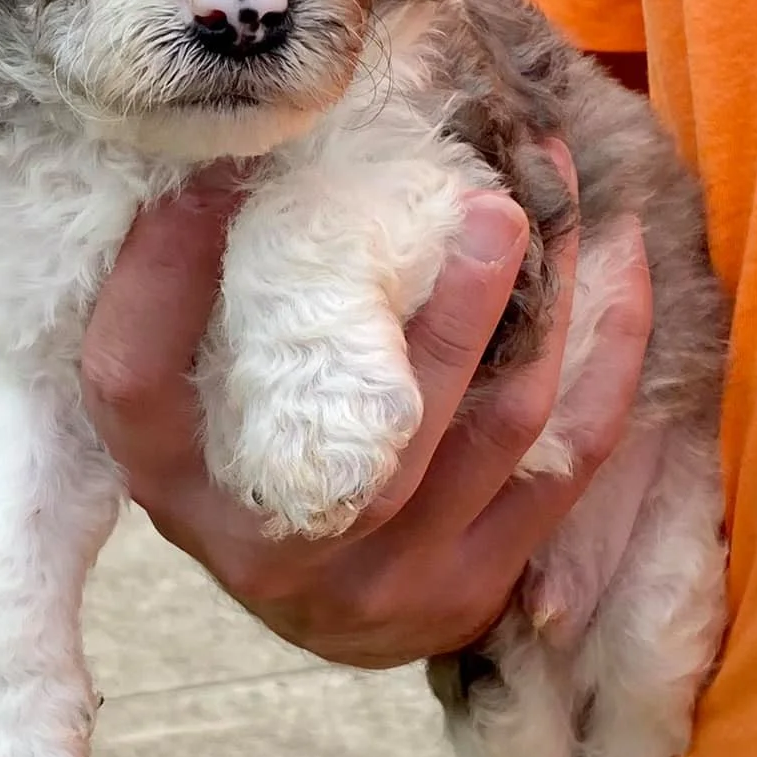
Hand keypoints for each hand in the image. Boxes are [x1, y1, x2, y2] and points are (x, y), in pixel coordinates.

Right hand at [81, 152, 650, 668]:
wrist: (320, 610)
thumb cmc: (248, 466)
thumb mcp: (185, 404)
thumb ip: (190, 306)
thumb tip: (220, 146)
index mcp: (173, 484)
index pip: (135, 375)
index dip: (163, 270)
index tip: (220, 169)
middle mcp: (273, 543)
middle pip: (376, 416)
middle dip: (455, 299)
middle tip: (496, 194)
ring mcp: (385, 578)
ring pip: (498, 426)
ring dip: (547, 305)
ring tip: (562, 201)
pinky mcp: (475, 587)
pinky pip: (568, 458)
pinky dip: (607, 360)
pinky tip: (621, 272)